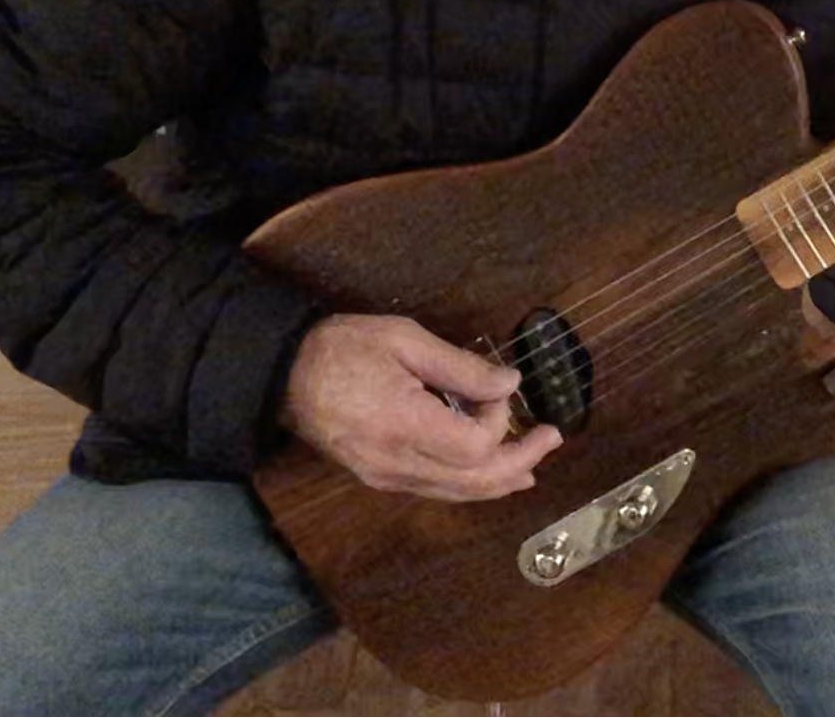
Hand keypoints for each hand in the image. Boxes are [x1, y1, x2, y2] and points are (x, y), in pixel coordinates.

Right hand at [280, 314, 560, 500]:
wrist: (281, 376)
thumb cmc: (342, 348)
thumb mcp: (404, 340)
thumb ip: (460, 367)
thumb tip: (511, 384)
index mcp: (403, 426)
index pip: (475, 447)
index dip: (498, 420)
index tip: (496, 387)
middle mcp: (396, 464)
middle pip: (473, 482)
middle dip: (519, 462)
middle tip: (552, 438)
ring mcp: (386, 478)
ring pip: (456, 494)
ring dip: (499, 481)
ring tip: (533, 465)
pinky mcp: (379, 478)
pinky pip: (435, 489)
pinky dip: (470, 484)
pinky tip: (488, 477)